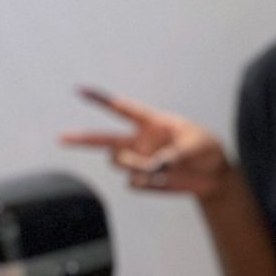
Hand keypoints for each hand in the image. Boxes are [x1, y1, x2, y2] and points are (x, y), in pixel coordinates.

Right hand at [61, 87, 230, 197]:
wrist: (214, 175)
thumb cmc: (206, 150)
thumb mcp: (197, 146)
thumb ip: (175, 154)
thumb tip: (154, 167)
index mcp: (151, 123)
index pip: (122, 108)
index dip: (101, 99)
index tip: (80, 91)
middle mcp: (139, 141)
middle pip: (103, 139)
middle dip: (81, 138)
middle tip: (61, 139)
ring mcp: (139, 161)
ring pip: (118, 163)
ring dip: (133, 165)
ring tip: (158, 167)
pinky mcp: (142, 180)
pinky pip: (133, 183)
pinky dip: (147, 184)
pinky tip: (163, 180)